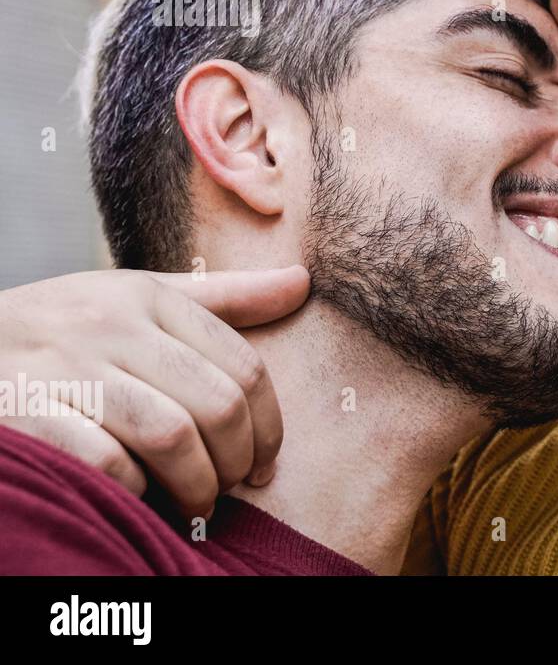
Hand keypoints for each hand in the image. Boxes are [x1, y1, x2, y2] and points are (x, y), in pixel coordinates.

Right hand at [0, 265, 308, 518]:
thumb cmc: (65, 327)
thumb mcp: (139, 297)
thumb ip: (223, 299)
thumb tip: (302, 282)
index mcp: (149, 299)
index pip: (244, 367)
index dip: (269, 426)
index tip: (265, 461)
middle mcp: (112, 327)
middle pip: (216, 405)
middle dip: (237, 459)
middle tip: (232, 485)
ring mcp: (68, 368)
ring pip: (171, 436)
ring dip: (195, 484)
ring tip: (196, 501)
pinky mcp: (27, 411)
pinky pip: (107, 464)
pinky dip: (133, 489)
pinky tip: (136, 494)